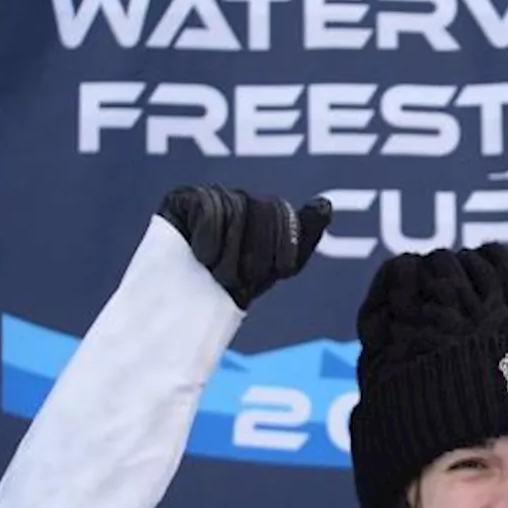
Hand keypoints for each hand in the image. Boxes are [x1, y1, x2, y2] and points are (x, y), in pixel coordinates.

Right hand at [157, 184, 333, 309]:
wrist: (183, 312)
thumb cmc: (231, 292)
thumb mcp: (273, 269)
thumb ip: (302, 236)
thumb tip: (325, 204)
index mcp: (264, 212)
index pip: (286, 213)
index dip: (287, 245)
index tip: (281, 271)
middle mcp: (239, 198)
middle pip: (265, 209)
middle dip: (256, 254)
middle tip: (239, 278)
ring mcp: (210, 195)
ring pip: (236, 212)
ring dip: (228, 255)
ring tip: (215, 272)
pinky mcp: (182, 198)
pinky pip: (208, 209)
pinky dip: (208, 241)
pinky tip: (199, 255)